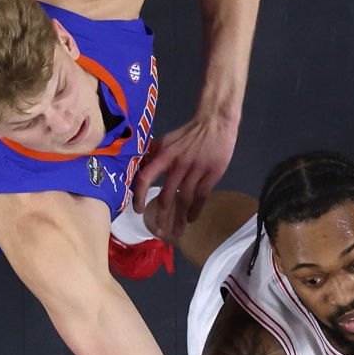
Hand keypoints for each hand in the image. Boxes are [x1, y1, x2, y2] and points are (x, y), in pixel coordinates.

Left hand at [131, 110, 238, 240]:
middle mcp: (178, 164)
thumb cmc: (188, 133)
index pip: (145, 178)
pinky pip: (201, 196)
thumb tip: (141, 172)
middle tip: (159, 232)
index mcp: (164, 155)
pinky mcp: (212, 173)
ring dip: (179, 219)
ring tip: (177, 232)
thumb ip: (153, 157)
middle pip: (166, 196)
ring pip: (184, 200)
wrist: (215, 122)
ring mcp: (196, 169)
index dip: (139, 196)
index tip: (138, 210)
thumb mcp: (166, 141)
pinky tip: (191, 220)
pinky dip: (195, 210)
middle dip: (161, 217)